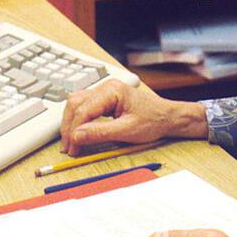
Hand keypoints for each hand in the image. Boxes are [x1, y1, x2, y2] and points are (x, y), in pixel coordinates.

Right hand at [59, 79, 205, 155]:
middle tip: (69, 148)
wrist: (167, 117)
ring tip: (70, 142)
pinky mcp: (104, 99)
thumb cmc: (153, 120)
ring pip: (76, 104)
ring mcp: (104, 92)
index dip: (74, 130)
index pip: (83, 110)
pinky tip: (77, 132)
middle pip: (75, 104)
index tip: (72, 148)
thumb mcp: (127, 131)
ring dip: (71, 123)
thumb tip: (77, 136)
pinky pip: (84, 106)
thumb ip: (100, 133)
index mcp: (112, 91)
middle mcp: (105, 87)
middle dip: (69, 127)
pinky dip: (78, 120)